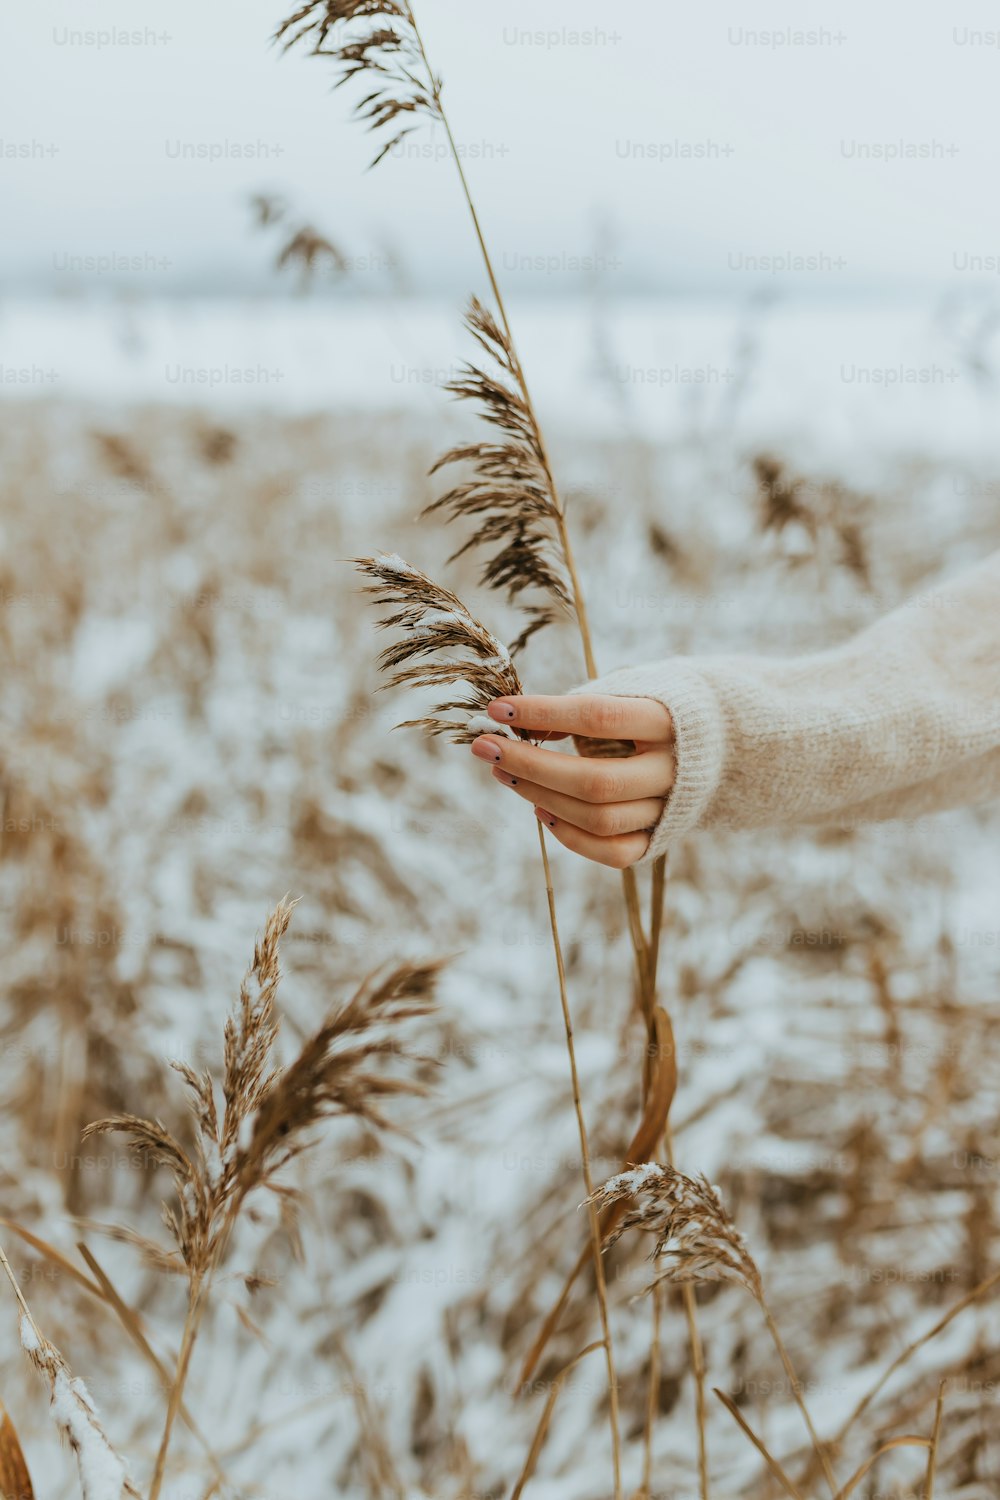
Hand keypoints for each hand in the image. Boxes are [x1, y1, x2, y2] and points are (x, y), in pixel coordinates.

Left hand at [470, 694, 674, 868]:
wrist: (722, 744)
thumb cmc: (657, 709)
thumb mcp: (629, 691)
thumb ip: (580, 706)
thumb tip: (519, 722)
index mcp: (669, 720)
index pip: (599, 717)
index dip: (545, 713)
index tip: (498, 709)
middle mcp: (673, 768)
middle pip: (595, 781)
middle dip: (531, 765)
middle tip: (486, 748)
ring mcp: (669, 808)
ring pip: (599, 818)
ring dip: (541, 797)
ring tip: (504, 774)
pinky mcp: (661, 838)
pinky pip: (613, 853)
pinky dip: (571, 837)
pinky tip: (540, 810)